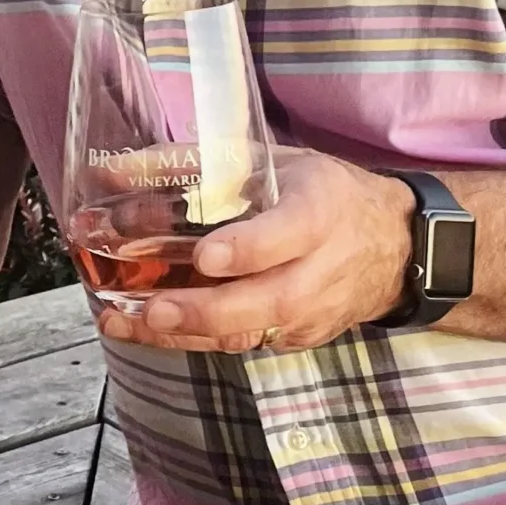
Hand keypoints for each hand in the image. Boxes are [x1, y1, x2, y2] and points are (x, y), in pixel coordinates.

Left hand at [98, 148, 415, 354]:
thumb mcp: (276, 161)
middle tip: (154, 310)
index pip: (288, 236)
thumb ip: (195, 164)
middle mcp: (319, 269)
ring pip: (249, 332)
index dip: (248, 250)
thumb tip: (110, 171)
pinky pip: (242, 343)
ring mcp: (310, 312)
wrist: (395, 249)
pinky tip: (143, 329)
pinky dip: (192, 339)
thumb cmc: (324, 194)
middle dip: (207, 310)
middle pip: (268, 300)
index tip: (206, 256)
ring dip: (185, 333)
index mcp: (320, 213)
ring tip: (127, 324)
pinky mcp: (294, 337)